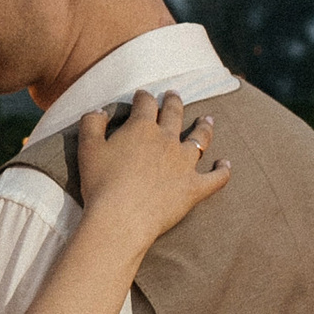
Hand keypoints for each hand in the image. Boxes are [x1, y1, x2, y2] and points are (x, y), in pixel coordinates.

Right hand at [75, 89, 228, 239]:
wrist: (121, 218)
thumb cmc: (101, 184)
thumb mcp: (88, 148)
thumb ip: (92, 123)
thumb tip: (100, 110)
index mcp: (142, 128)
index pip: (146, 104)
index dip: (144, 97)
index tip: (142, 95)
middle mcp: (167, 140)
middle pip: (175, 114)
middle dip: (174, 102)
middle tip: (174, 96)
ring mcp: (184, 164)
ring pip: (200, 139)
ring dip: (204, 127)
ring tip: (207, 120)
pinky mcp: (194, 188)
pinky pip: (216, 178)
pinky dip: (223, 170)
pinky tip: (226, 164)